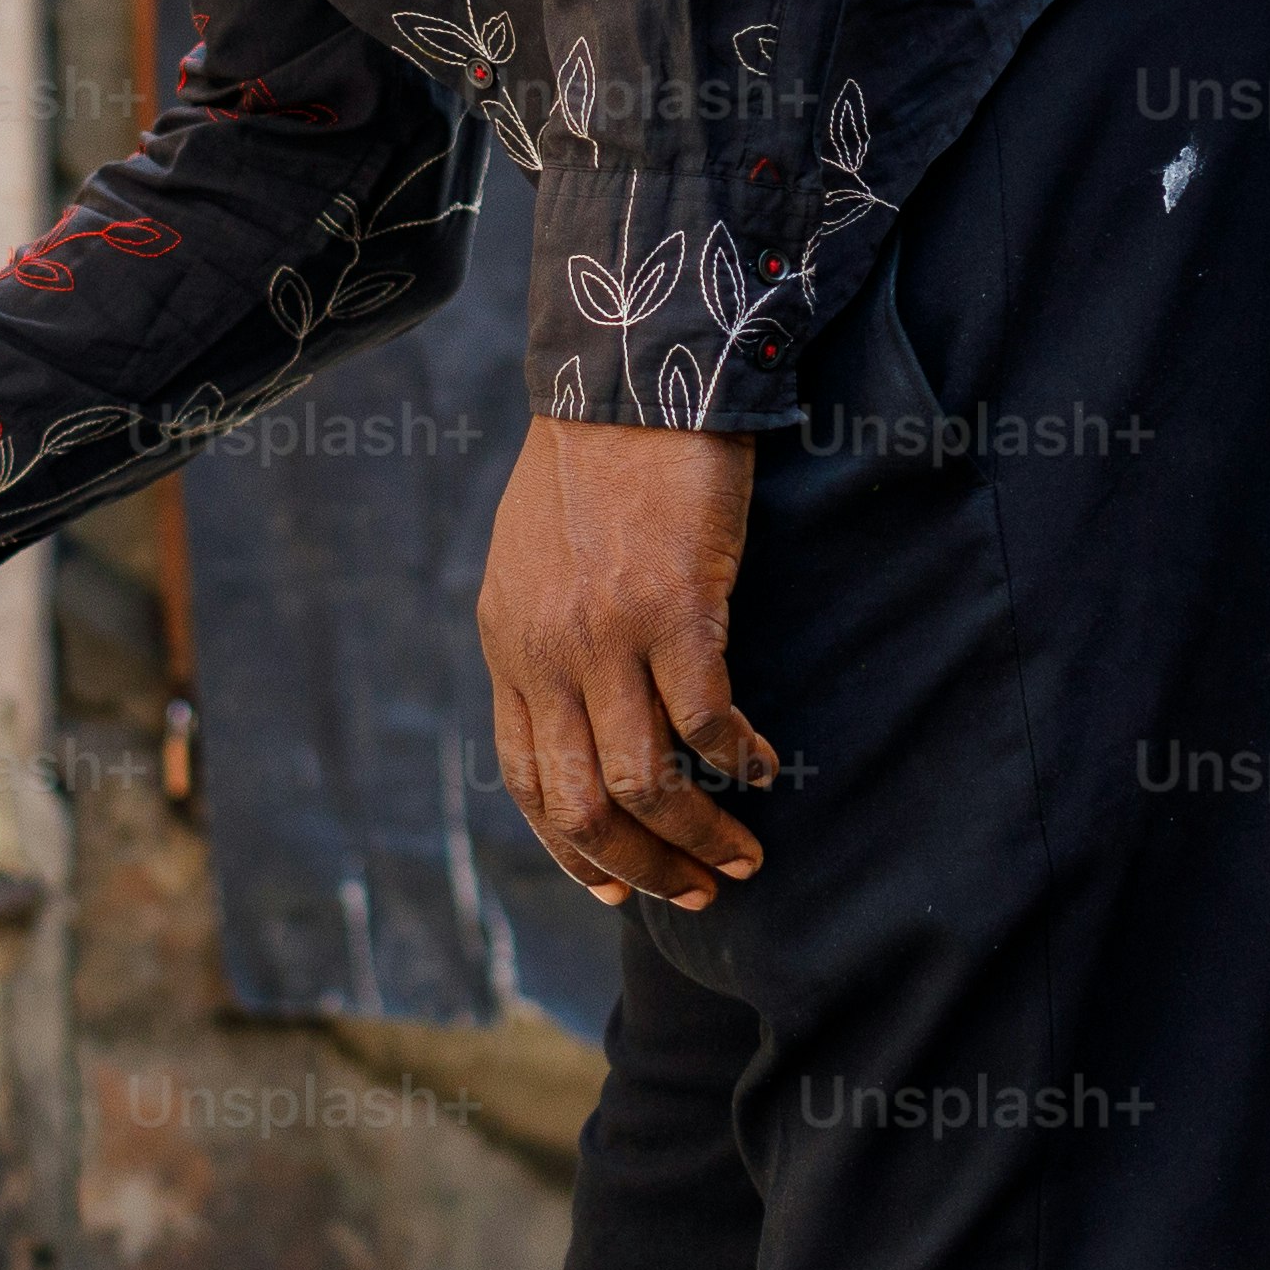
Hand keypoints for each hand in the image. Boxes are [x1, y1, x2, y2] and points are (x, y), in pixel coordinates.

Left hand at [476, 414, 775, 910]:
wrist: (628, 379)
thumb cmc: (594, 466)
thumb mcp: (531, 565)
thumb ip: (543, 641)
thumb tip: (579, 714)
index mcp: (509, 646)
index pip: (528, 782)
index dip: (573, 851)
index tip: (619, 888)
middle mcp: (545, 653)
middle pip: (581, 803)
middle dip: (642, 866)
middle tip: (698, 889)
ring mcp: (605, 635)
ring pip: (642, 780)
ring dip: (698, 833)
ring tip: (744, 853)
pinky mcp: (673, 608)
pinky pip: (704, 720)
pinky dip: (736, 760)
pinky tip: (761, 769)